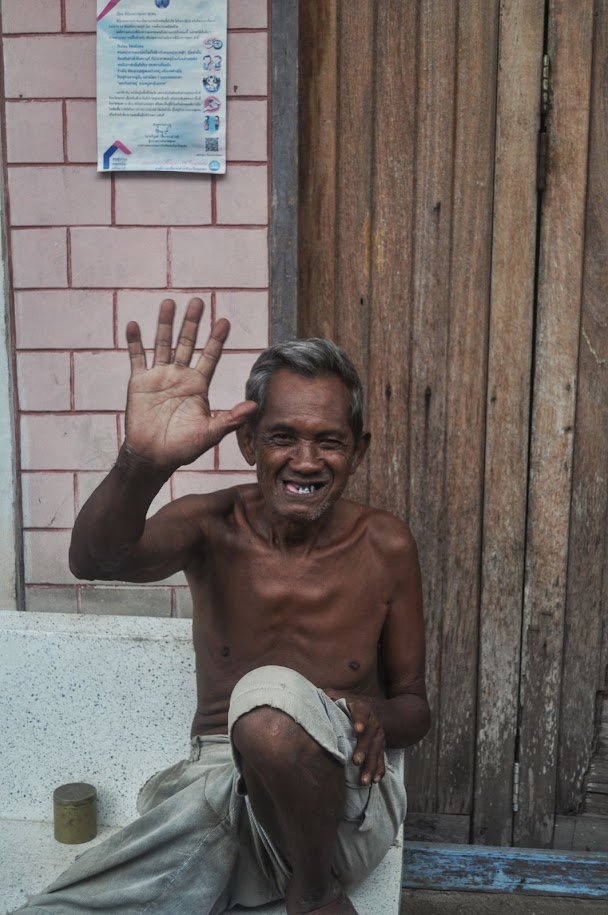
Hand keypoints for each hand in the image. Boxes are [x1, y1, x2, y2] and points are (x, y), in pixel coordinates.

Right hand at [124, 298, 257, 470]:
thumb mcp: (211, 432)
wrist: (154, 457)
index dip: (216, 339)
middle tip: (199, 302)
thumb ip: (231, 418)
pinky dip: (135, 342)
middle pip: (187, 343)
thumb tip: (255, 406)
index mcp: (198, 385)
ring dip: (165, 324)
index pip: (210, 356)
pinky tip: (134, 325)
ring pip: (163, 344)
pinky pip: (136, 358)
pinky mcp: (139, 382)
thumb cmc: (183, 448)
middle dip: (193, 323)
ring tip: (169, 303)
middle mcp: (179, 376)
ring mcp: (159, 377)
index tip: (224, 321)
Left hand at [324, 690, 385, 785]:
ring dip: (371, 766)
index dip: (360, 720)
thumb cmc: (350, 703)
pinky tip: (374, 781)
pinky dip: (379, 770)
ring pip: (376, 752)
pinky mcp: (381, 746)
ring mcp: (379, 736)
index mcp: (362, 708)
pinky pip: (382, 759)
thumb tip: (314, 693)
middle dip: (363, 750)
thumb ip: (329, 695)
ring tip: (364, 780)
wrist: (375, 708)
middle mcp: (373, 722)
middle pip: (369, 737)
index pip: (362, 713)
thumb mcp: (340, 695)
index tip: (357, 729)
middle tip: (356, 761)